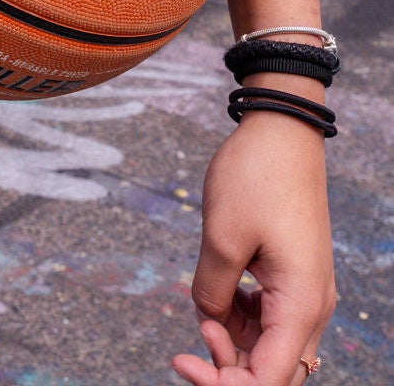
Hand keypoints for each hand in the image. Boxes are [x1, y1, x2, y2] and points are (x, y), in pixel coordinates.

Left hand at [172, 110, 334, 385]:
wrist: (281, 130)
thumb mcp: (221, 237)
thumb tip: (207, 321)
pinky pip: (269, 319)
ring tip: (203, 309)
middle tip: (188, 342)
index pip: (268, 380)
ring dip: (234, 342)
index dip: (224, 385)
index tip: (180, 360)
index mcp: (300, 305)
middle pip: (273, 372)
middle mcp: (312, 307)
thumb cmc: (254, 177)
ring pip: (270, 347)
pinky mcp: (293, 277)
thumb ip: (211, 292)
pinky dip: (241, 318)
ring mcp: (305, 292)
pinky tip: (217, 296)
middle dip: (229, 370)